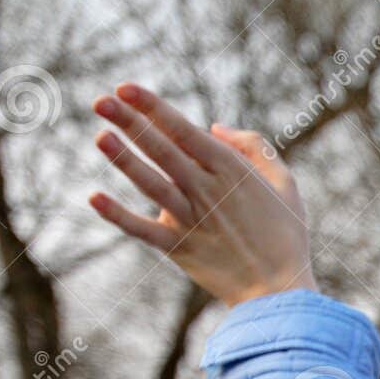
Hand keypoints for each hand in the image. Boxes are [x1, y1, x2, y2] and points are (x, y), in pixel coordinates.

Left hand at [88, 83, 315, 305]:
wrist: (280, 289)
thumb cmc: (285, 234)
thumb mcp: (285, 183)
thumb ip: (255, 147)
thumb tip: (214, 127)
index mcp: (232, 171)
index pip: (184, 131)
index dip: (153, 107)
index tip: (125, 88)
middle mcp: (208, 191)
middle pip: (162, 150)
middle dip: (130, 123)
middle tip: (99, 100)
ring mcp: (192, 220)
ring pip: (152, 184)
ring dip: (125, 160)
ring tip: (100, 136)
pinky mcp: (180, 248)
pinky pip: (144, 230)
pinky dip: (118, 216)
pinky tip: (94, 198)